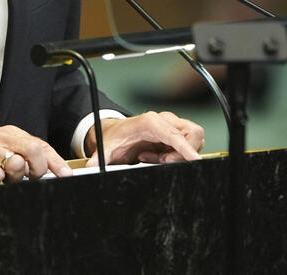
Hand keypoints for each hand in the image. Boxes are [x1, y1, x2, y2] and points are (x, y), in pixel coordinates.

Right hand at [0, 125, 72, 184]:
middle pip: (35, 152)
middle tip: (30, 178)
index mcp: (11, 133)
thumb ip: (22, 156)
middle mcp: (2, 137)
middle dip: (38, 170)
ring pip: (17, 164)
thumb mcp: (0, 148)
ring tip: (4, 178)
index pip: (41, 146)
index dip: (57, 163)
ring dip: (15, 177)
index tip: (66, 176)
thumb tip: (47, 172)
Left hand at [84, 112, 204, 168]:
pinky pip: (187, 144)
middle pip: (192, 136)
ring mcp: (172, 125)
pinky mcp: (176, 131)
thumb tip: (91, 167)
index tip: (195, 160)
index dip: (187, 148)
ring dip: (179, 154)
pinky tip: (159, 157)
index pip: (177, 135)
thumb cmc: (115, 137)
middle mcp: (164, 120)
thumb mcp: (106, 148)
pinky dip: (177, 154)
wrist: (116, 131)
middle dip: (182, 154)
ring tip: (157, 159)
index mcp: (151, 122)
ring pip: (193, 140)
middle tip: (162, 161)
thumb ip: (99, 158)